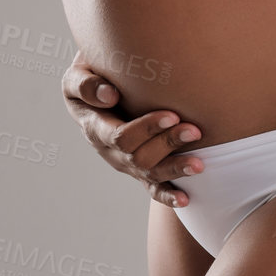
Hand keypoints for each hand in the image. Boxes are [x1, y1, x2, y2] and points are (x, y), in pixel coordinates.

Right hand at [61, 51, 204, 207]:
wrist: (97, 90)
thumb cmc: (90, 76)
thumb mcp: (76, 76)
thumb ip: (86, 85)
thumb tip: (109, 96)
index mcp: (94, 127)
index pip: (121, 136)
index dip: (147, 128)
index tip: (172, 115)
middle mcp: (109, 150)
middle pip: (138, 156)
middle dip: (168, 144)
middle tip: (194, 130)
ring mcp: (125, 162)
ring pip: (149, 173)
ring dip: (175, 169)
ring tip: (199, 165)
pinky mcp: (137, 168)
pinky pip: (151, 187)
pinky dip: (167, 195)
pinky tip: (186, 199)